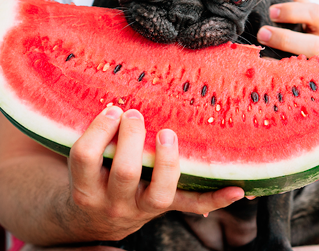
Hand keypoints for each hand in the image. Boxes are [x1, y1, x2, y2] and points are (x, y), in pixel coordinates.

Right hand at [67, 106, 244, 240]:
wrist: (94, 221)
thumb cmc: (91, 177)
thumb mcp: (82, 162)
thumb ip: (93, 136)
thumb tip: (113, 96)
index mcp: (86, 187)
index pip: (86, 157)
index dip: (100, 130)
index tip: (113, 108)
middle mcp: (113, 202)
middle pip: (125, 172)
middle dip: (133, 138)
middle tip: (136, 114)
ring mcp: (140, 210)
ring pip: (159, 193)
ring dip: (168, 161)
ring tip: (168, 134)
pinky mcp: (163, 210)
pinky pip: (191, 206)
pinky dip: (215, 200)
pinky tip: (236, 190)